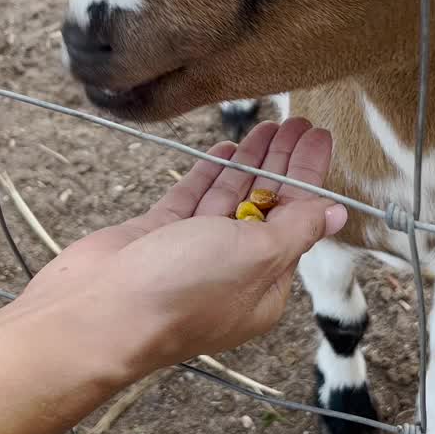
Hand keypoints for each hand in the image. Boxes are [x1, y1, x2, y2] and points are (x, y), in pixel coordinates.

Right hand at [11, 118, 347, 371]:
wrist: (98, 311)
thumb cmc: (180, 292)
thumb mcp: (256, 255)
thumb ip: (297, 229)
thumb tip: (335, 215)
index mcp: (264, 285)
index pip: (298, 220)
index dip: (309, 176)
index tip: (319, 137)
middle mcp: (231, 269)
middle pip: (267, 205)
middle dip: (283, 163)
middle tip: (298, 122)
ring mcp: (191, 251)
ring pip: (229, 197)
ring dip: (250, 162)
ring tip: (268, 124)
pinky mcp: (156, 236)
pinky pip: (191, 198)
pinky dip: (209, 173)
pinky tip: (226, 148)